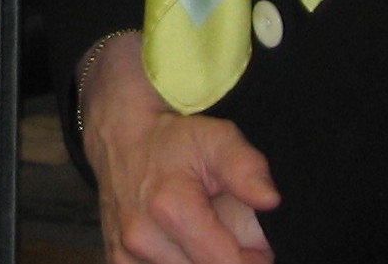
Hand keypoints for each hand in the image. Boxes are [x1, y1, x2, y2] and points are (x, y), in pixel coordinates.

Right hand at [82, 33, 280, 263]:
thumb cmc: (173, 140)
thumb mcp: (217, 139)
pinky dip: (178, 263)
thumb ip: (246, 169)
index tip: (256, 247)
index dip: (252, 260)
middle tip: (226, 234)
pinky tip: (180, 244)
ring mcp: (125, 253)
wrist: (120, 137)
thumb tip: (270, 201)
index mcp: (171, 207)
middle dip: (225, 260)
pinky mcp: (117, 262)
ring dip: (200, 262)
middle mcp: (143, 237)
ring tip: (200, 234)